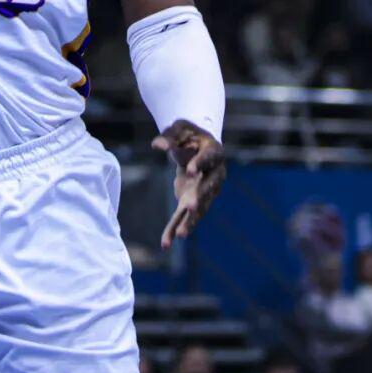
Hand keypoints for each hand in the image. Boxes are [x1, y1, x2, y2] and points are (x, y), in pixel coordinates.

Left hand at [153, 120, 225, 248]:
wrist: (198, 146)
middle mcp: (215, 175)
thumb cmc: (190, 135)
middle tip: (191, 207)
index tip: (189, 170)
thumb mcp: (179, 129)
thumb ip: (169, 137)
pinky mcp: (193, 202)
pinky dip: (173, 228)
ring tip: (180, 235)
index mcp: (214, 153)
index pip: (208, 159)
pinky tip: (165, 244)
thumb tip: (156, 145)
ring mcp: (205, 192)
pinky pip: (183, 216)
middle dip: (199, 198)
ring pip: (198, 209)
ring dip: (188, 221)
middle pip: (207, 189)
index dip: (199, 164)